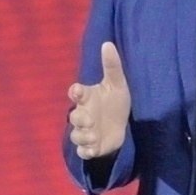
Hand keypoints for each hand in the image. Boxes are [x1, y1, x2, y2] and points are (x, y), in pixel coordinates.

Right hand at [66, 40, 131, 163]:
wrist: (122, 126)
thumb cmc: (116, 102)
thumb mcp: (118, 84)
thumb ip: (112, 66)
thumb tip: (107, 43)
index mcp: (88, 98)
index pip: (77, 93)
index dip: (75, 92)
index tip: (77, 90)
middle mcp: (84, 114)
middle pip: (74, 117)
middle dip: (80, 119)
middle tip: (90, 120)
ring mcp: (86, 131)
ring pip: (77, 135)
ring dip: (83, 136)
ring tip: (94, 136)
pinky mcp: (91, 146)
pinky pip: (83, 151)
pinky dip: (85, 151)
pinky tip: (92, 149)